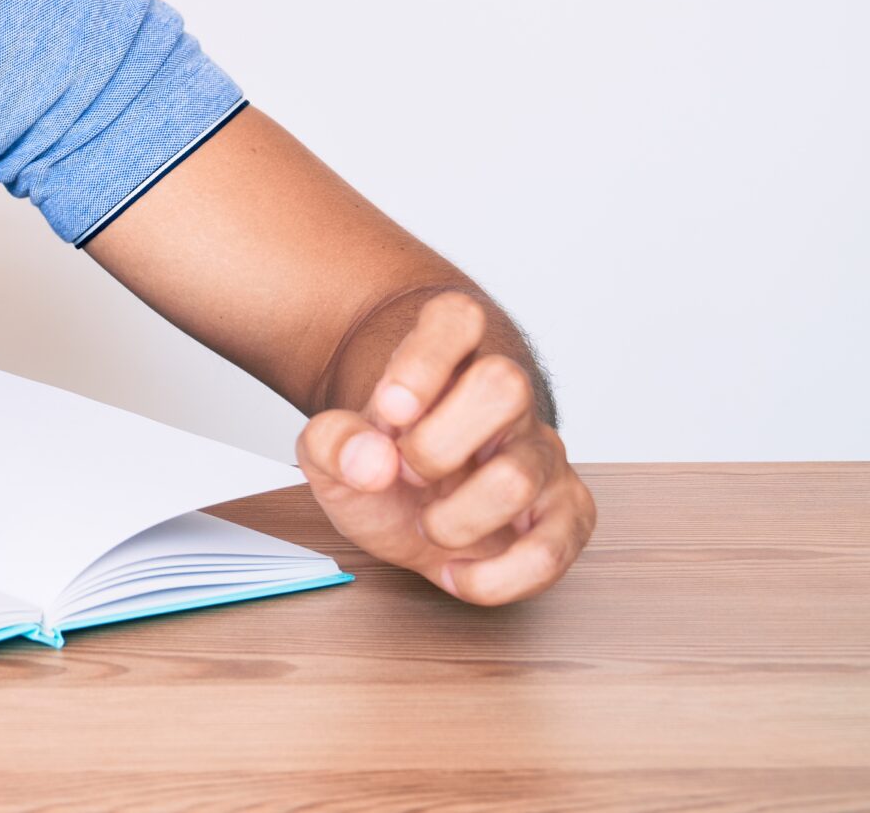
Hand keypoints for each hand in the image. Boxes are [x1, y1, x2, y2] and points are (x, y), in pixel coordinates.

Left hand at [297, 290, 595, 603]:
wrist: (411, 510)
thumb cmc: (380, 465)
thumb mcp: (330, 450)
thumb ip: (331, 441)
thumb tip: (371, 459)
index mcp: (447, 362)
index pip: (457, 318)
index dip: (424, 359)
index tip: (389, 410)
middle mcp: (504, 402)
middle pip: (504, 384)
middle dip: (438, 442)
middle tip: (406, 471)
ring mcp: (540, 455)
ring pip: (519, 475)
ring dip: (456, 517)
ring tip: (428, 524)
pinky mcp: (566, 514)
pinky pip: (551, 549)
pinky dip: (494, 577)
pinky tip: (457, 572)